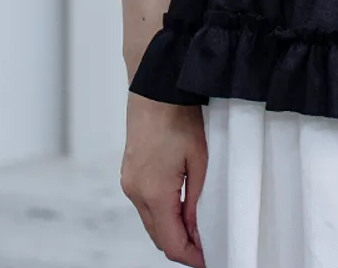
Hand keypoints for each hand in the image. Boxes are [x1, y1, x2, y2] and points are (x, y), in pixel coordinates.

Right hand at [120, 94, 208, 264]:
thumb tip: (197, 231)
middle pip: (159, 237)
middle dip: (182, 246)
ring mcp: (129, 183)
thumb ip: (196, 201)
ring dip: (172, 229)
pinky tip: (180, 207)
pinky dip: (162, 213)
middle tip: (206, 246)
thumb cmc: (178, 116)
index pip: (171, 243)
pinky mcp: (128, 173)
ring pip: (151, 222)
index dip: (192, 257)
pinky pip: (145, 205)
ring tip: (197, 227)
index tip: (208, 259)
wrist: (156, 86)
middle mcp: (135, 192)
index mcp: (153, 192)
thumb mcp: (199, 160)